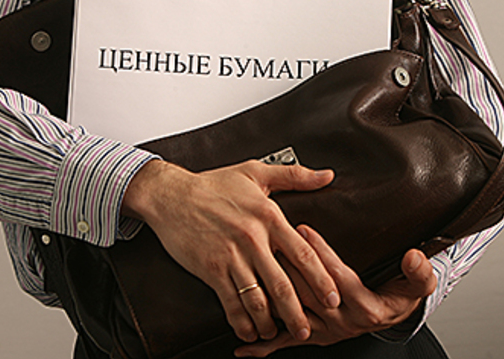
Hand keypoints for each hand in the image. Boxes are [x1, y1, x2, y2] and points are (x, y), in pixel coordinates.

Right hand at [121, 160, 340, 342]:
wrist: (170, 195)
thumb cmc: (212, 184)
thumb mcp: (256, 172)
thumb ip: (294, 175)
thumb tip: (327, 176)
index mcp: (268, 216)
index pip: (303, 253)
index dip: (321, 279)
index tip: (332, 296)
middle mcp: (252, 239)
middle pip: (283, 285)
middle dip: (299, 313)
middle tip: (308, 329)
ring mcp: (231, 256)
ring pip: (257, 300)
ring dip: (270, 323)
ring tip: (277, 332)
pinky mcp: (211, 269)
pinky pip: (231, 302)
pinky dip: (242, 321)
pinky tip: (248, 330)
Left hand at [234, 225, 436, 356]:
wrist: (391, 317)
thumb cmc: (398, 295)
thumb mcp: (417, 285)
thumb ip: (418, 272)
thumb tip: (415, 257)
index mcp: (365, 307)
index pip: (338, 277)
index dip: (321, 253)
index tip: (303, 229)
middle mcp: (341, 322)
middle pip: (308, 295)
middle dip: (287, 266)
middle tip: (267, 240)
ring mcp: (324, 332)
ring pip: (292, 314)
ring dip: (271, 297)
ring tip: (249, 273)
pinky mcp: (312, 338)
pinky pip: (286, 344)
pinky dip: (264, 346)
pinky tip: (243, 348)